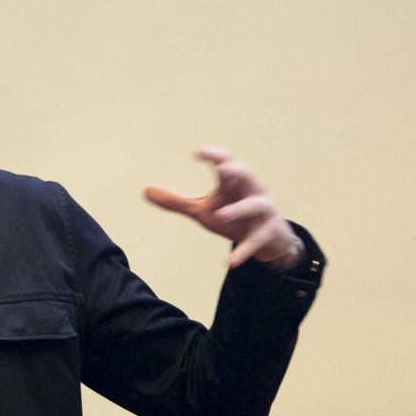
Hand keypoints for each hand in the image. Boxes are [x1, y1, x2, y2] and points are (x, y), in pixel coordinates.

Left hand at [144, 146, 301, 268]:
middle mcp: (251, 192)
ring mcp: (263, 212)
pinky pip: (255, 241)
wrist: (268, 240)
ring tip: (220, 215)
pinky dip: (243, 251)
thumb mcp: (203, 210)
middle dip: (235, 171)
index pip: (226, 162)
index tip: (197, 152)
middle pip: (247, 175)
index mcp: (234, 183)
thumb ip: (177, 201)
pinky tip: (229, 262)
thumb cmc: (233, 217)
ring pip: (255, 205)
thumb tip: (146, 190)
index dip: (214, 156)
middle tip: (221, 169)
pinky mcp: (268, 234)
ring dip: (239, 209)